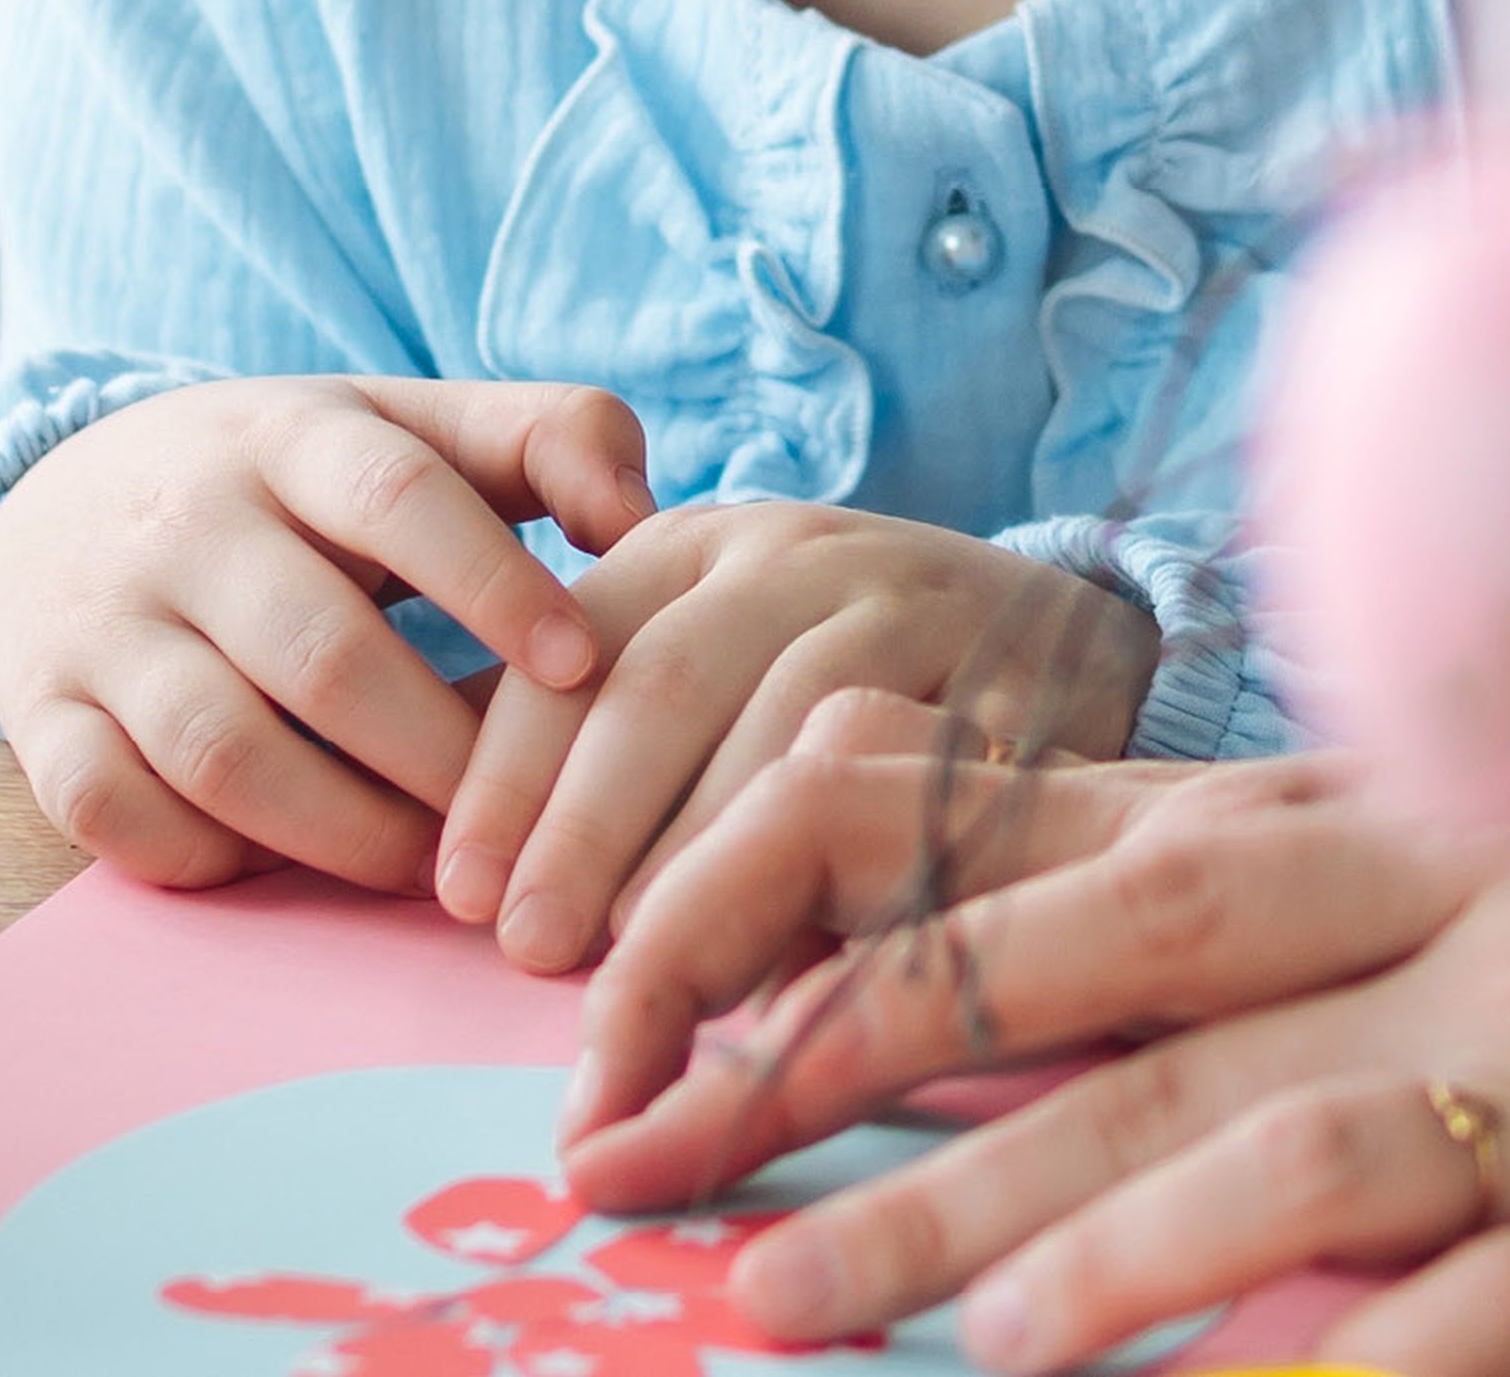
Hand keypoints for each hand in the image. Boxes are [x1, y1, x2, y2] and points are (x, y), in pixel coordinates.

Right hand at [0, 375, 656, 892]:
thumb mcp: (403, 426)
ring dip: (343, 830)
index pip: (397, 493)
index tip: (580, 667)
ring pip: (221, 750)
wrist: (54, 497)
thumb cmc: (286, 483)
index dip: (492, 582)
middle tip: (527, 826)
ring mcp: (102, 624)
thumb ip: (544, 439)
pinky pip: (111, 809)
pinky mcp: (38, 714)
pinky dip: (205, 854)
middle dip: (438, 755)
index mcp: (293, 435)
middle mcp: (186, 521)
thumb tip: (648, 518)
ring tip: (436, 866)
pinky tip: (282, 862)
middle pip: (322, 653)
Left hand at [437, 504, 1155, 971]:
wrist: (1055, 620)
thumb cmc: (830, 663)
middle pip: (669, 686)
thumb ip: (587, 732)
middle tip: (531, 949)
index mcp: (701, 543)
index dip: (508, 775)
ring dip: (711, 860)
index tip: (464, 893)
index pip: (577, 650)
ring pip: (794, 731)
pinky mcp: (1022, 678)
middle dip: (585, 829)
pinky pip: (930, 780)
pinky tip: (807, 962)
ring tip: (652, 967)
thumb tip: (455, 871)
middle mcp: (803, 555)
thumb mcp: (705, 646)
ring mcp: (920, 608)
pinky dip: (862, 877)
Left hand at [557, 692, 1509, 1376]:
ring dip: (1100, 1253)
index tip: (726, 1058)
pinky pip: (1477, 1326)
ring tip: (947, 1346)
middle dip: (917, 1132)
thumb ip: (1343, 896)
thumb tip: (1088, 940)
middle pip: (1148, 1022)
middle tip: (736, 1244)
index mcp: (1449, 833)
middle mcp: (1500, 935)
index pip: (1119, 878)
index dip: (905, 964)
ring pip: (1294, 1159)